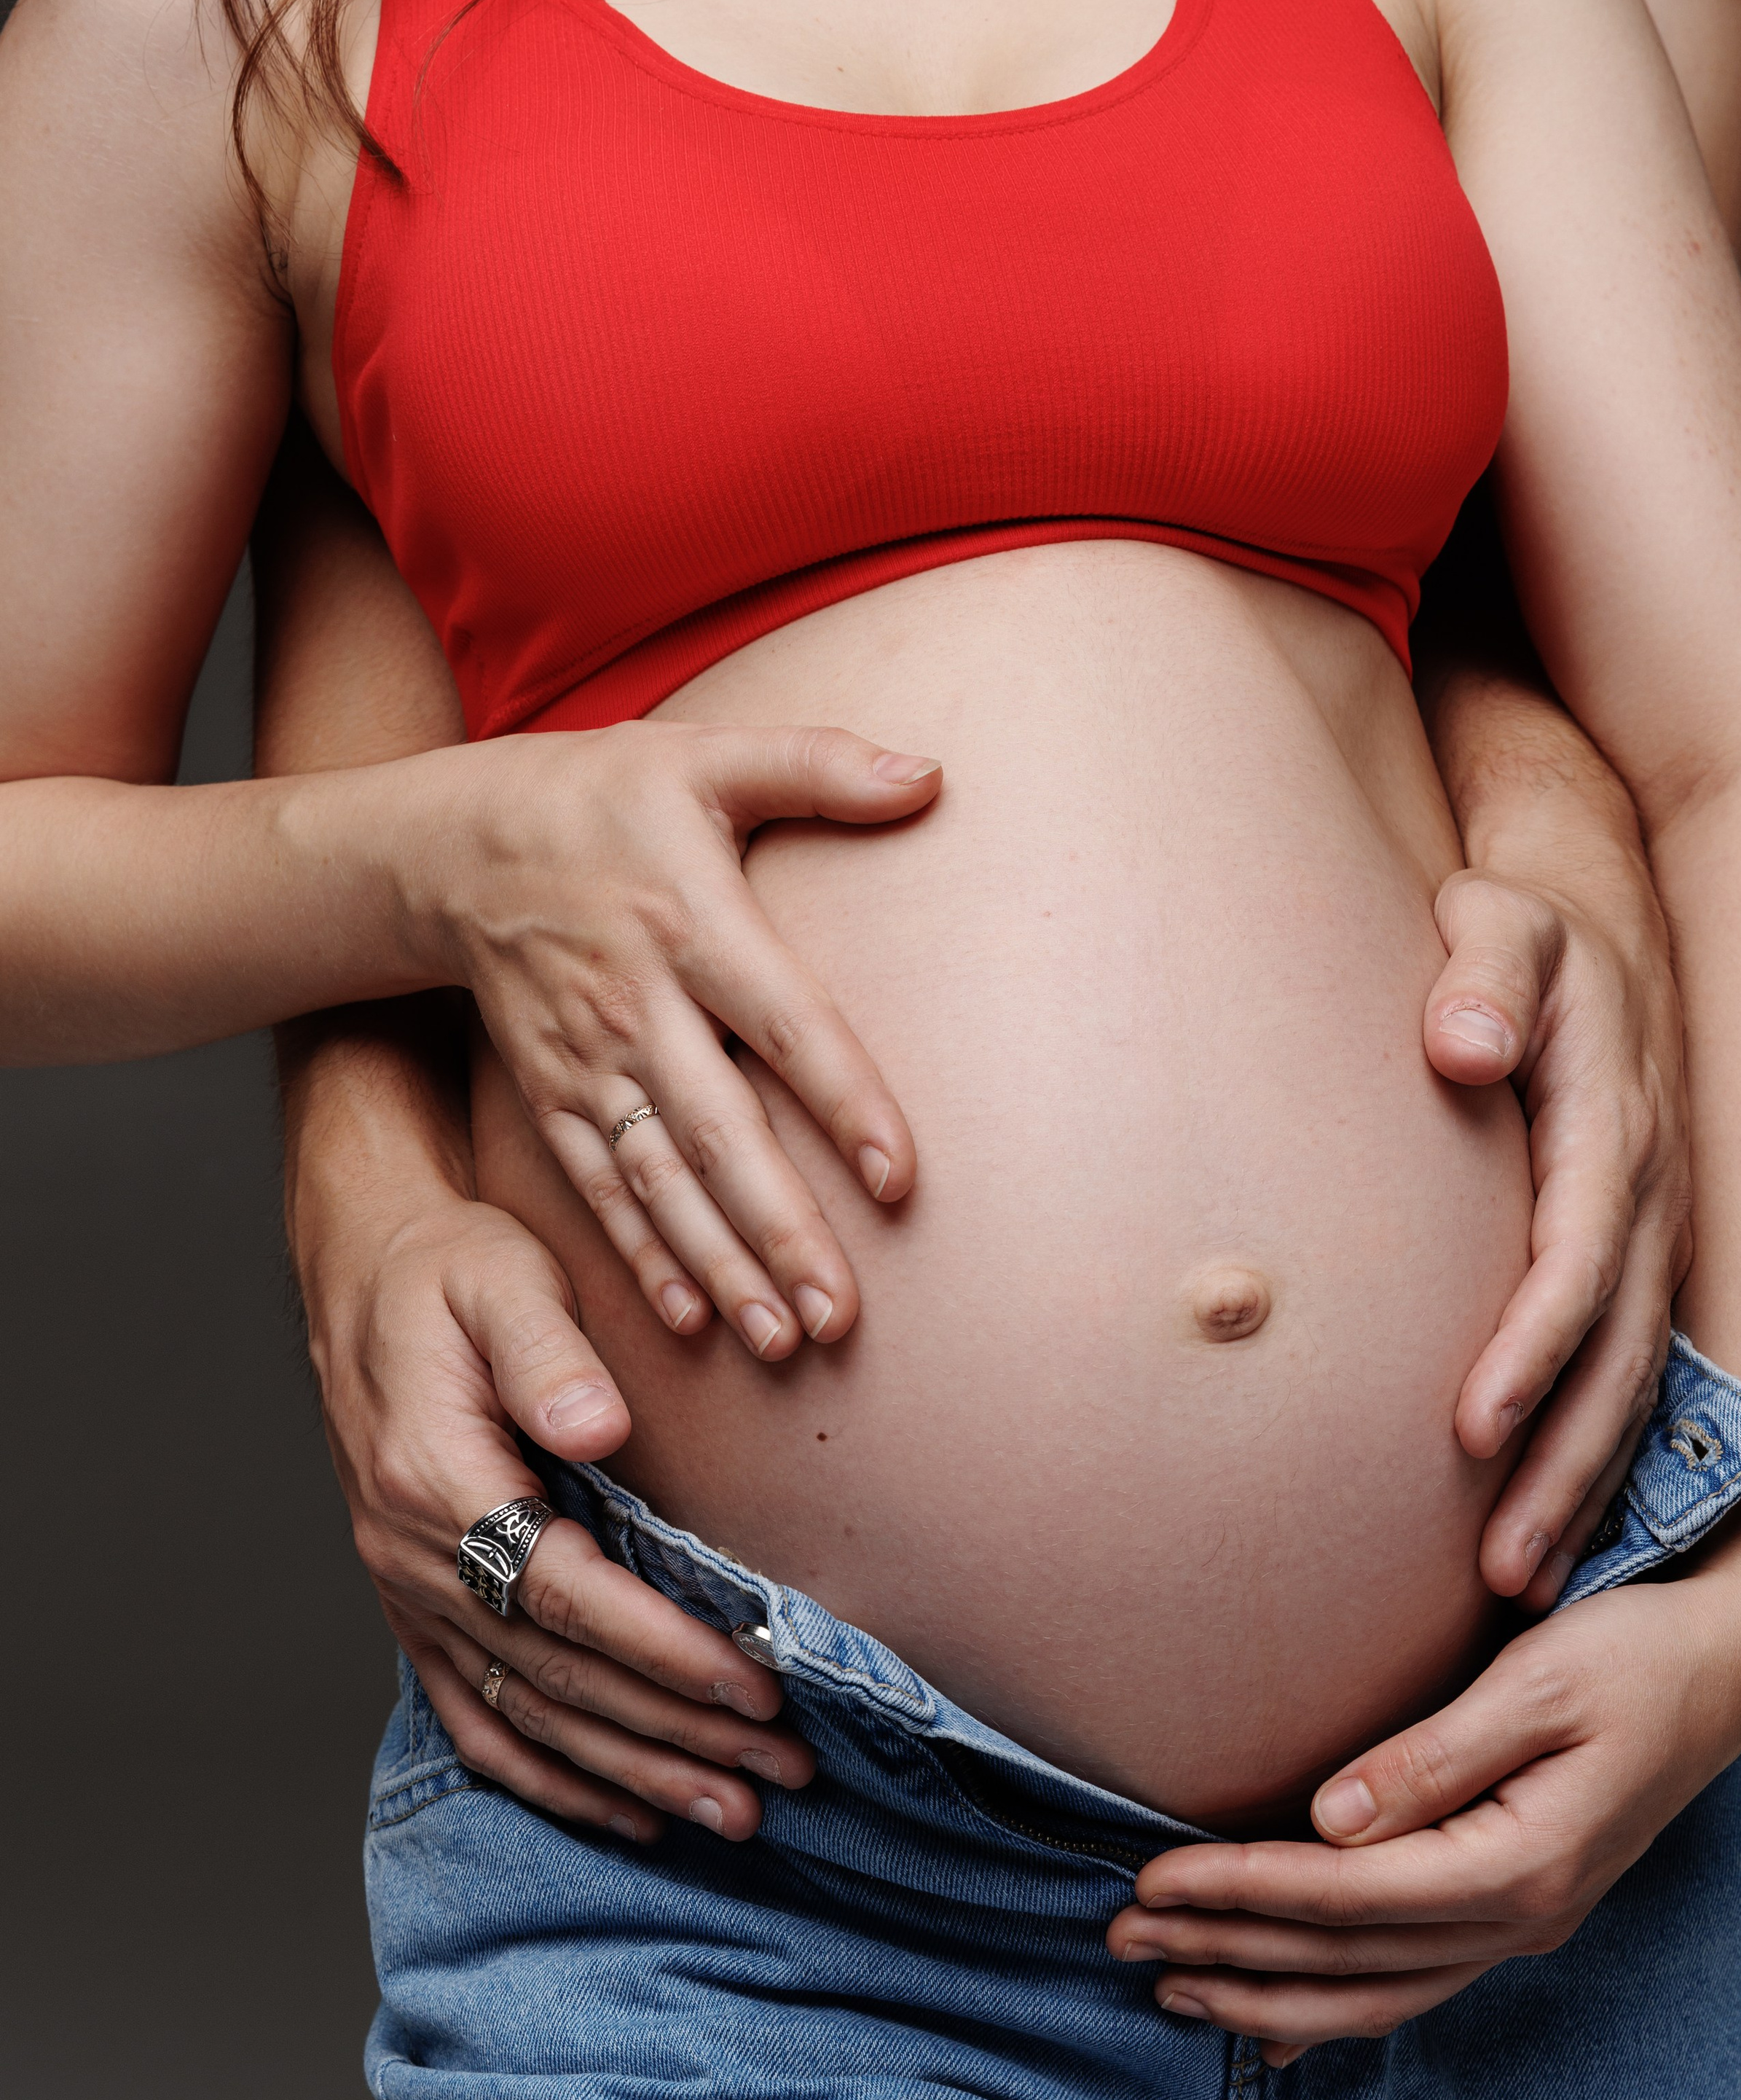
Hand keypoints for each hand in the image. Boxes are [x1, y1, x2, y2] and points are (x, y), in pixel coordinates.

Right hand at [303, 1175, 815, 1842]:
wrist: (363, 1272)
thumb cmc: (447, 1270)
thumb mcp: (500, 1277)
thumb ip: (547, 1353)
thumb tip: (597, 1428)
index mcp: (435, 1484)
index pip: (564, 1595)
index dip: (664, 1652)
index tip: (756, 1686)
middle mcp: (411, 1559)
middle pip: (558, 1676)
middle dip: (677, 1733)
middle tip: (784, 1770)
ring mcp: (408, 1596)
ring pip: (528, 1718)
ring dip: (634, 1774)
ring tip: (735, 1812)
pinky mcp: (418, 1611)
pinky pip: (481, 1722)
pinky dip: (555, 1777)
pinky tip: (631, 1809)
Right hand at [409, 719, 939, 1362]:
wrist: (449, 844)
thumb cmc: (598, 796)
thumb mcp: (703, 757)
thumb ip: (820, 763)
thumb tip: (933, 774)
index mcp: (691, 924)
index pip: (785, 1025)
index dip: (844, 1102)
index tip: (900, 1180)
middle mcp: (637, 1007)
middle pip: (721, 1134)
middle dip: (780, 1232)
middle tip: (841, 1318)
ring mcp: (587, 1063)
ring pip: (660, 1182)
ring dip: (719, 1267)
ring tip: (783, 1342)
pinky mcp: (552, 1098)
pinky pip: (599, 1190)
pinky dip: (642, 1257)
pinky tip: (689, 1321)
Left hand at [1106, 1499, 1740, 2063]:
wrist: (1724, 1667)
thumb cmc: (1634, 1656)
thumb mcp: (1536, 1685)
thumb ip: (1432, 1757)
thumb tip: (1328, 1818)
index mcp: (1521, 1862)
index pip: (1346, 1896)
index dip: (1240, 1891)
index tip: (1149, 1880)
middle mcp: (1521, 1916)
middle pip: (1346, 1960)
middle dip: (1225, 1950)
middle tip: (1119, 1937)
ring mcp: (1522, 1926)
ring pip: (1373, 1996)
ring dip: (1264, 1995)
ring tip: (1168, 1982)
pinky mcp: (1515, 1911)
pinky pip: (1409, 1985)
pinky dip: (1331, 2009)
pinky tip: (1268, 2026)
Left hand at [1425, 859, 1690, 1605]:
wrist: (1582, 939)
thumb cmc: (1511, 940)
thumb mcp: (1498, 922)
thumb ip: (1479, 973)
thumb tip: (1460, 1041)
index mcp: (1608, 1125)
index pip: (1576, 1257)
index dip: (1531, 1347)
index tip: (1473, 1425)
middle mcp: (1642, 1195)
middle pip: (1615, 1355)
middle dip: (1562, 1464)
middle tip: (1500, 1566)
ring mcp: (1646, 1238)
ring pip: (1626, 1384)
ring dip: (1579, 1488)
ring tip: (1518, 1584)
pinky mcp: (1628, 1265)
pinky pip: (1620, 1378)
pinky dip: (1588, 1460)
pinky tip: (1539, 1533)